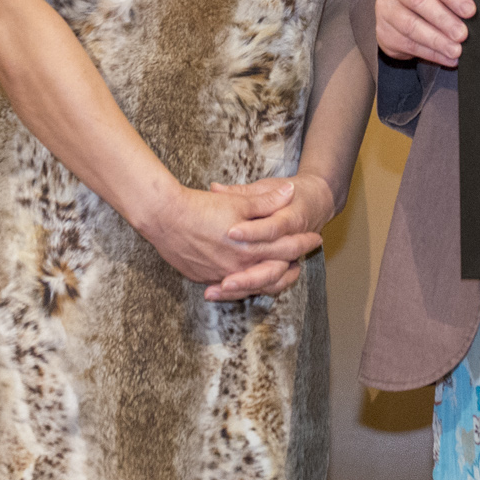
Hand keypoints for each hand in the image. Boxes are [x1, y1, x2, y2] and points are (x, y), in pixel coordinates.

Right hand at [129, 180, 324, 290]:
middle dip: (292, 267)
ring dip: (271, 280)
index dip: (303, 242)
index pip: (287, 248)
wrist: (164, 218)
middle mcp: (239, 266)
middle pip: (275, 272)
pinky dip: (245, 284)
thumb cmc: (201, 207)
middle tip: (302, 263)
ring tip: (281, 274)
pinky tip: (248, 278)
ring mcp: (221, 275)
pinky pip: (232, 286)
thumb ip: (267, 201)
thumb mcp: (239, 201)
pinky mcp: (205, 277)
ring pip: (254, 285)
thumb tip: (289, 193)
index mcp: (250, 247)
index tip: (315, 237)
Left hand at [207, 174, 336, 300]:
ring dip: (244, 288)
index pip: (273, 229)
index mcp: (292, 219)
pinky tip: (217, 292)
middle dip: (248, 277)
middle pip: (274, 268)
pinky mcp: (280, 267)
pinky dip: (243, 291)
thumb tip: (214, 188)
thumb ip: (241, 192)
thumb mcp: (269, 187)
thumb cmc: (293, 194)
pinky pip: (265, 286)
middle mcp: (291, 244)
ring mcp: (287, 259)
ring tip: (217, 290)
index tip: (230, 233)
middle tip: (225, 281)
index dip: (252, 232)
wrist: (319, 202)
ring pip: (270, 282)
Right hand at [375, 0, 472, 66]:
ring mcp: (386, 9)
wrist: (395, 8)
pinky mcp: (383, 32)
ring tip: (455, 50)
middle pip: (418, 0)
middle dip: (443, 19)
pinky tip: (446, 58)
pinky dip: (430, 53)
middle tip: (462, 34)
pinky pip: (408, 45)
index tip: (469, 10)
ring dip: (437, 41)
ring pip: (411, 26)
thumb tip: (472, 15)